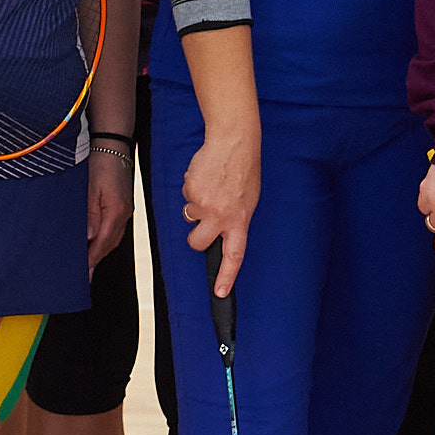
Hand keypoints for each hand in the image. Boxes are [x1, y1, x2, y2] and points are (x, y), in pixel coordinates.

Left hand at [87, 147, 132, 270]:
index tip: (84, 274)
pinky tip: (96, 243)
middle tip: (84, 275)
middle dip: (96, 260)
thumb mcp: (91, 188)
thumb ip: (90, 214)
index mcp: (116, 210)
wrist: (113, 145)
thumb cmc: (100, 162)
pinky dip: (105, 240)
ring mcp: (126, 209)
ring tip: (88, 264)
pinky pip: (115, 229)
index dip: (92, 260)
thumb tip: (88, 237)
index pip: (102, 242)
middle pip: (109, 244)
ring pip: (113, 238)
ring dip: (101, 251)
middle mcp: (124, 213)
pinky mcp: (123, 205)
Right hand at [182, 127, 259, 299]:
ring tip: (212, 186)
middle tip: (203, 220)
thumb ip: (234, 220)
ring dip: (196, 205)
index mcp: (239, 220)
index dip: (226, 276)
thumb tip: (220, 233)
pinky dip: (193, 188)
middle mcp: (220, 216)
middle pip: (197, 242)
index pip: (233, 255)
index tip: (219, 292)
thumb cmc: (244, 170)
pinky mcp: (190, 190)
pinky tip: (205, 176)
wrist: (233, 141)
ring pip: (189, 216)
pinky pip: (186, 197)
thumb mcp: (248, 201)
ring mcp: (203, 204)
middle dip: (195, 235)